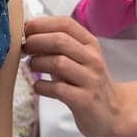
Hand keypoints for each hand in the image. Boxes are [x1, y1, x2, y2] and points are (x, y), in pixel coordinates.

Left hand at [23, 16, 136, 136]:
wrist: (112, 112)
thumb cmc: (87, 82)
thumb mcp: (79, 59)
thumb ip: (59, 47)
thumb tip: (29, 35)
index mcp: (91, 44)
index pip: (65, 24)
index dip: (41, 24)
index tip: (26, 29)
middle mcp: (93, 59)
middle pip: (60, 41)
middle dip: (35, 42)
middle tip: (24, 49)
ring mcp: (90, 79)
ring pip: (58, 63)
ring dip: (37, 63)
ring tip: (31, 67)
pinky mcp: (85, 100)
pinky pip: (57, 89)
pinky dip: (41, 86)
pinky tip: (39, 86)